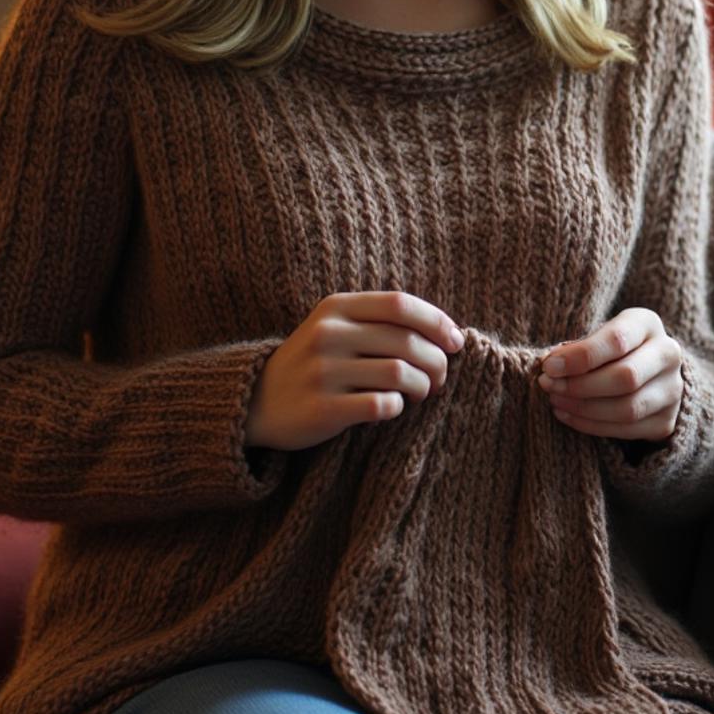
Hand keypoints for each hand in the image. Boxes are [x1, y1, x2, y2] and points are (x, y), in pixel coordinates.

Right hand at [245, 291, 465, 452]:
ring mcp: (323, 371)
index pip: (401, 305)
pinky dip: (397, 407)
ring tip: (421, 393)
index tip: (456, 342)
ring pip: (399, 374)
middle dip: (437, 362)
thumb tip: (447, 333)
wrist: (257, 401)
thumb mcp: (335, 327)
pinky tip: (393, 407)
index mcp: (335, 307)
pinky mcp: (323, 408)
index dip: (437, 322)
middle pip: (406, 341)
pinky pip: (381, 405)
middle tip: (440, 378)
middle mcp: (328, 334)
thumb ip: (380, 322)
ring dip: (423, 387)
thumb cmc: (314, 363)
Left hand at [537, 307, 682, 442]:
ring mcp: (672, 391)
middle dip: (580, 385)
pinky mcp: (667, 421)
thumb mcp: (597, 336)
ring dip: (583, 408)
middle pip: (625, 377)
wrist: (646, 372)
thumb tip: (549, 365)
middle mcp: (668, 355)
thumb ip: (576, 348)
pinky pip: (628, 430)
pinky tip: (568, 415)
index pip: (617, 340)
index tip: (549, 366)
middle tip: (549, 386)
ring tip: (556, 401)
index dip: (580, 356)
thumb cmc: (610, 348)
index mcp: (647, 324)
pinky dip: (592, 426)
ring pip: (628, 408)